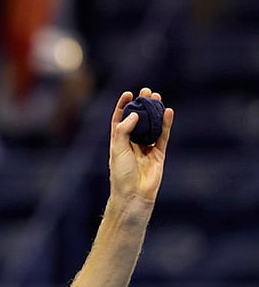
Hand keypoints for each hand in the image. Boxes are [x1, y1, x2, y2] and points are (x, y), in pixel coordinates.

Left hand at [109, 87, 171, 205]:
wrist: (134, 195)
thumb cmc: (121, 174)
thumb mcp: (118, 150)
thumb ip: (124, 131)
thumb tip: (135, 114)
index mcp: (118, 143)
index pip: (120, 120)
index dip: (123, 106)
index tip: (128, 93)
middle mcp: (132, 144)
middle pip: (138, 120)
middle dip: (142, 105)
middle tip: (147, 91)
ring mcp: (146, 149)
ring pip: (152, 126)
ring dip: (155, 112)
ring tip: (157, 96)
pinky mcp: (158, 155)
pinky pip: (163, 136)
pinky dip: (166, 124)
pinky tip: (168, 111)